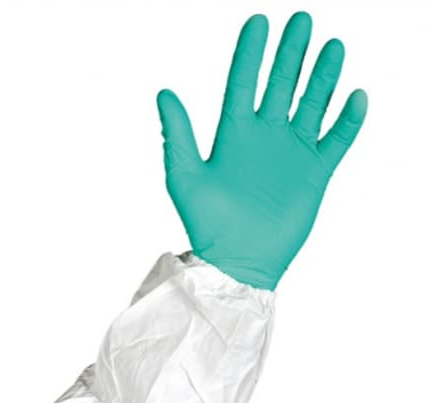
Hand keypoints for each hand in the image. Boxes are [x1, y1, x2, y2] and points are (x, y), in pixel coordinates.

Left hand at [156, 11, 367, 289]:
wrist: (239, 262)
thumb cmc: (208, 225)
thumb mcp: (184, 176)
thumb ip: (177, 135)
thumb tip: (164, 93)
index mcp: (233, 135)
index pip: (243, 83)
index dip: (251, 53)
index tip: (259, 22)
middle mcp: (264, 138)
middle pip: (281, 85)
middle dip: (291, 53)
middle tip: (302, 20)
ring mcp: (291, 154)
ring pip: (312, 105)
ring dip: (322, 77)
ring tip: (332, 46)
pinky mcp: (315, 174)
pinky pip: (336, 140)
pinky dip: (347, 120)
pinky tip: (355, 97)